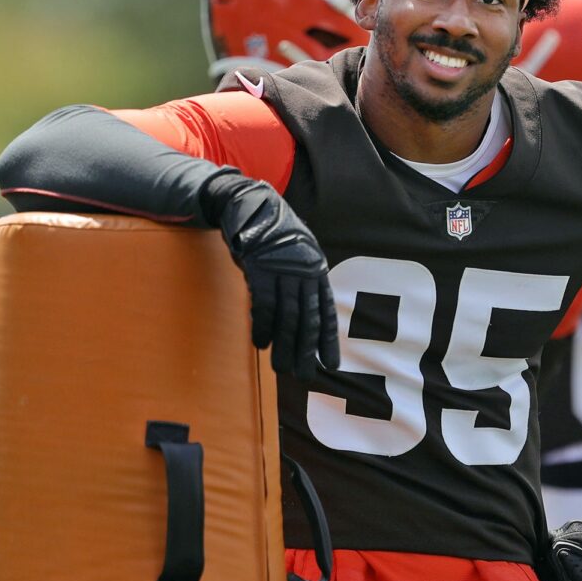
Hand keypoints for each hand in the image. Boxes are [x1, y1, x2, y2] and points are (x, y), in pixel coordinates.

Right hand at [201, 173, 337, 379]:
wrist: (250, 204)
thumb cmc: (272, 236)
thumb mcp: (295, 257)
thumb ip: (300, 284)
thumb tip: (299, 316)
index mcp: (316, 271)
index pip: (325, 312)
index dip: (328, 339)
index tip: (331, 364)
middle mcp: (304, 272)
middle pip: (308, 319)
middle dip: (307, 350)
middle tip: (305, 376)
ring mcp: (283, 270)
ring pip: (287, 315)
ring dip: (285, 345)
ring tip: (282, 369)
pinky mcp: (260, 268)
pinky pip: (264, 303)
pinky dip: (263, 325)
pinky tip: (261, 344)